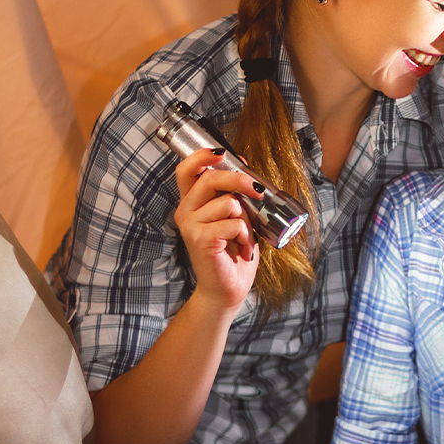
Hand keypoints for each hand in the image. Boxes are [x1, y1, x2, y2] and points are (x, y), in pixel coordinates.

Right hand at [174, 148, 260, 310]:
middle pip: (210, 178)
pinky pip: (235, 224)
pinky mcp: (201, 240)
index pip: (186, 169)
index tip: (226, 154)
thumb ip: (235, 198)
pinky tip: (242, 249)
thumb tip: (248, 174)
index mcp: (192, 203)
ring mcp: (191, 226)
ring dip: (247, 220)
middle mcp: (186, 211)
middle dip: (239, 180)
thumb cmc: (233, 254)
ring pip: (229, 203)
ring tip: (244, 238)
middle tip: (257, 191)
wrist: (228, 289)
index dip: (204, 156)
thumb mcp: (235, 219)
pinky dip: (246, 236)